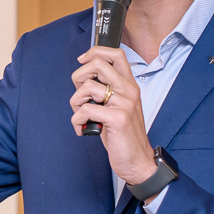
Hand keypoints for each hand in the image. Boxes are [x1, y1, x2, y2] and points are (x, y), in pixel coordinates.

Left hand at [69, 47, 157, 189]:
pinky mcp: (118, 119)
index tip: (82, 60)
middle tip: (80, 95)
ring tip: (81, 116)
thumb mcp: (117, 107)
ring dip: (75, 103)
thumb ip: (106, 91)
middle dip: (79, 76)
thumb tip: (83, 79)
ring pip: (87, 87)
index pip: (117, 53)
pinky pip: (85, 110)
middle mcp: (129, 91)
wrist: (138, 161)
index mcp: (129, 86)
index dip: (95, 52)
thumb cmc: (123, 135)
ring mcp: (124, 104)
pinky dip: (77, 121)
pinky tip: (83, 129)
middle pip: (99, 63)